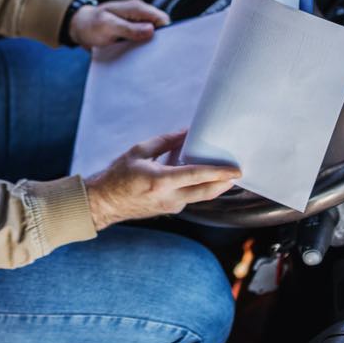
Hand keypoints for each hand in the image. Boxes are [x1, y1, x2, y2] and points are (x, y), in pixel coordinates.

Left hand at [68, 0, 169, 47]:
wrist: (79, 28)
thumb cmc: (90, 24)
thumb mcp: (108, 26)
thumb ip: (129, 28)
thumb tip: (150, 30)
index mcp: (135, 8)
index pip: (161, 18)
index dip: (165, 31)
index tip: (161, 45)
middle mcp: (138, 15)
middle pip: (159, 28)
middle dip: (158, 40)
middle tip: (151, 53)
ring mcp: (136, 24)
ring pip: (152, 36)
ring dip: (149, 46)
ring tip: (143, 55)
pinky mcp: (132, 33)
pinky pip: (143, 41)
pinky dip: (142, 48)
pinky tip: (137, 55)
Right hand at [84, 131, 240, 229]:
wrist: (104, 203)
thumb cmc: (118, 175)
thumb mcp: (139, 151)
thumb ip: (165, 142)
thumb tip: (186, 132)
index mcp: (160, 181)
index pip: (196, 176)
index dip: (218, 173)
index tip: (236, 171)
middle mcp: (168, 197)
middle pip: (205, 192)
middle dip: (224, 183)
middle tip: (239, 174)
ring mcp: (170, 207)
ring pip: (199, 196)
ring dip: (213, 186)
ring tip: (225, 174)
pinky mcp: (169, 209)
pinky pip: (189, 197)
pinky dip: (198, 187)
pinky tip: (201, 177)